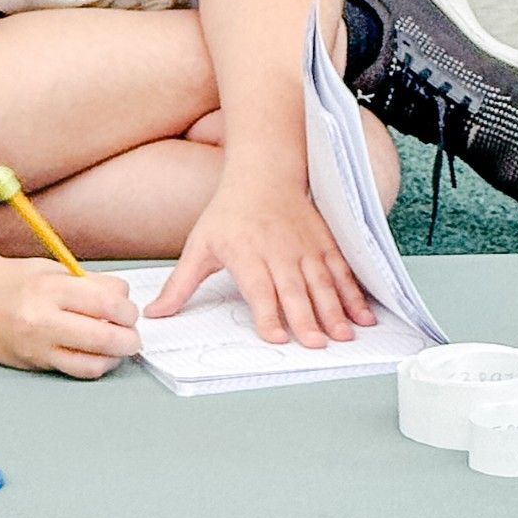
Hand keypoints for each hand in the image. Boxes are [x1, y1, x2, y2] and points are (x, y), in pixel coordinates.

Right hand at [0, 258, 140, 378]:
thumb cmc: (15, 283)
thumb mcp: (53, 270)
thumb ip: (90, 283)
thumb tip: (124, 298)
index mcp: (49, 289)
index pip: (106, 302)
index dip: (127, 308)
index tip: (129, 309)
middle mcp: (43, 321)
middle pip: (105, 336)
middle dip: (129, 337)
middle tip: (133, 332)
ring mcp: (39, 348)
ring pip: (93, 362)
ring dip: (116, 356)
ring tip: (119, 345)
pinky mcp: (37, 365)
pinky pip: (77, 371)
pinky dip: (96, 365)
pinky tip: (100, 355)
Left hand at [145, 174, 373, 347]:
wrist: (264, 173)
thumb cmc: (228, 213)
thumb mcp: (199, 245)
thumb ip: (180, 285)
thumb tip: (154, 315)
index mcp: (246, 252)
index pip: (258, 286)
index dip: (267, 313)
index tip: (275, 337)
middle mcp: (278, 250)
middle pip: (294, 288)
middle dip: (307, 318)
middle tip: (317, 344)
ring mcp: (305, 246)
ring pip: (323, 282)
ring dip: (335, 309)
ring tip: (344, 335)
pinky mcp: (324, 243)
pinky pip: (342, 271)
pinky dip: (354, 293)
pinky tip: (363, 314)